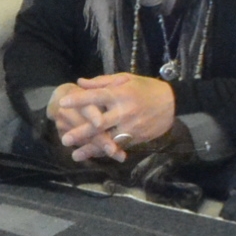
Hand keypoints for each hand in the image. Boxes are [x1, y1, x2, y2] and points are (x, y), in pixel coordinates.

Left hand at [54, 74, 174, 159]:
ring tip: (75, 155)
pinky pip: (117, 146)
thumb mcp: (125, 79)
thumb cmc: (145, 88)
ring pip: (108, 140)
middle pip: (100, 123)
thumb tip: (80, 82)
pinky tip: (92, 156)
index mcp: (120, 94)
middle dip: (81, 132)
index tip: (62, 102)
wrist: (172, 103)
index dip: (80, 100)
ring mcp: (131, 127)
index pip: (97, 96)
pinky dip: (104, 152)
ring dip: (91, 149)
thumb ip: (101, 82)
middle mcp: (124, 112)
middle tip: (64, 139)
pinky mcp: (136, 138)